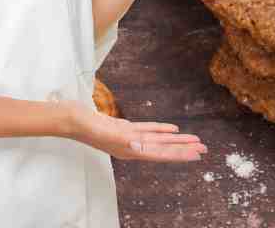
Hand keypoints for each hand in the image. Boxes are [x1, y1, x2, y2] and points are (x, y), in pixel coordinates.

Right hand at [64, 101, 206, 162]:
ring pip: (158, 140)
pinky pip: (147, 130)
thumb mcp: (104, 131)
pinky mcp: (124, 127)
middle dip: (184, 149)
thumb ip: (121, 139)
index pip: (160, 153)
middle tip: (205, 149)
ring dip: (176, 140)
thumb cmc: (84, 125)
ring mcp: (128, 137)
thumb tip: (139, 146)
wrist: (69, 118)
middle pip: (163, 148)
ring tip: (195, 140)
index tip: (197, 155)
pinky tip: (172, 130)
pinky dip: (161, 130)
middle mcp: (131, 146)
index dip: (179, 154)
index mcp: (128, 149)